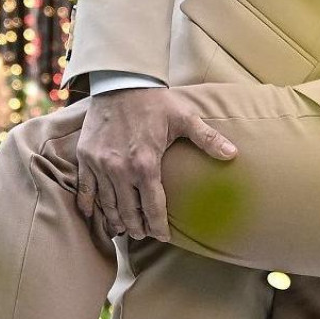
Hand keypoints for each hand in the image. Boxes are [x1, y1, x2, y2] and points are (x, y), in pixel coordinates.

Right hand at [75, 89, 236, 241]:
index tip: (162, 236)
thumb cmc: (155, 102)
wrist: (120, 82)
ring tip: (124, 229)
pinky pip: (85, 189)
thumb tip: (234, 154)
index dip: (159, 226)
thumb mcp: (185, 118)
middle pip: (129, 211)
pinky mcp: (85, 157)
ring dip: (117, 220)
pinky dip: (90, 205)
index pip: (153, 207)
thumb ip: (208, 139)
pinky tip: (96, 215)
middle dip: (138, 228)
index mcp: (145, 164)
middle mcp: (120, 169)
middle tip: (143, 235)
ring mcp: (99, 164)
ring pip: (108, 204)